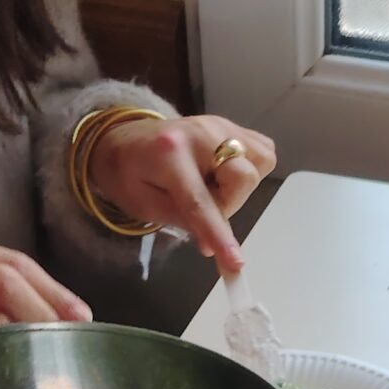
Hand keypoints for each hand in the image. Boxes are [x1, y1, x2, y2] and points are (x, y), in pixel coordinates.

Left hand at [86, 113, 276, 268]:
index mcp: (169, 153)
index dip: (218, 234)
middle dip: (230, 203)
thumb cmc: (130, 175)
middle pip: (243, 177)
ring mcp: (220, 123)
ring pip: (261, 161)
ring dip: (241, 187)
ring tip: (214, 187)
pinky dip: (249, 169)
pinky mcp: (231, 124)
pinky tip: (224, 174)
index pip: (200, 202)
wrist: (126, 137)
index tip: (235, 264)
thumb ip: (181, 221)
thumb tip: (212, 246)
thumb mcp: (145, 205)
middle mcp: (201, 133)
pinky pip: (262, 151)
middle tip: (204, 206)